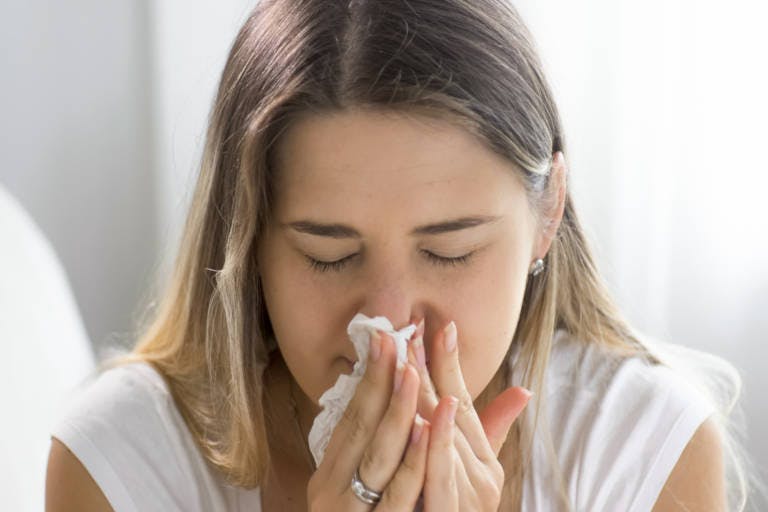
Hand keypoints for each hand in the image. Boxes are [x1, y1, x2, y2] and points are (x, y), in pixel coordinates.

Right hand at [307, 330, 429, 510]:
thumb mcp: (355, 494)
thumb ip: (372, 457)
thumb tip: (396, 415)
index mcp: (329, 475)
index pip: (350, 419)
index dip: (368, 379)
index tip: (383, 339)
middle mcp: (333, 490)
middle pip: (360, 428)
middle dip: (379, 381)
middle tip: (393, 338)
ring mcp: (350, 511)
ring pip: (378, 455)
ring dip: (397, 411)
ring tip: (411, 371)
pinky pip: (396, 495)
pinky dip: (412, 461)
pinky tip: (426, 431)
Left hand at [406, 319, 531, 510]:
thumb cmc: (464, 509)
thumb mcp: (478, 472)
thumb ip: (494, 430)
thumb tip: (523, 390)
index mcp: (483, 458)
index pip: (466, 402)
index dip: (451, 364)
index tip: (441, 325)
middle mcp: (480, 474)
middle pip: (453, 413)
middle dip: (431, 369)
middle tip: (412, 330)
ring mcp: (467, 495)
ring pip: (445, 441)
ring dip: (429, 399)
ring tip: (413, 362)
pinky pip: (438, 480)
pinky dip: (432, 449)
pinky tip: (423, 419)